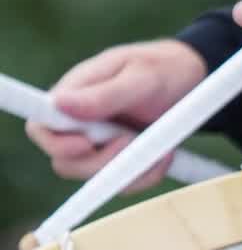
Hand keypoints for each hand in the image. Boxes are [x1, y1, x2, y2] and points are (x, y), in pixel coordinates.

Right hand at [25, 40, 206, 192]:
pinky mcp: (120, 159)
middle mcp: (79, 123)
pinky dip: (146, 175)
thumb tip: (60, 103)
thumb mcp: (142, 75)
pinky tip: (166, 154)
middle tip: (132, 140)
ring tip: (161, 147)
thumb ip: (105, 93)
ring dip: (129, 171)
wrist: (191, 78)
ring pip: (95, 177)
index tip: (85, 144)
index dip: (54, 144)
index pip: (41, 127)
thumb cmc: (162, 68)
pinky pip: (123, 182)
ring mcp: (99, 143)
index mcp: (73, 95)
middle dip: (101, 161)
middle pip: (66, 162)